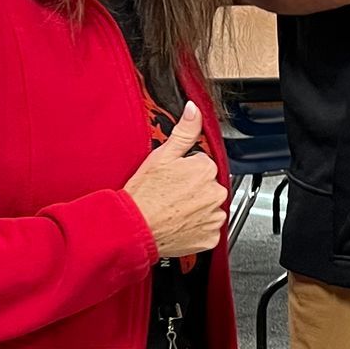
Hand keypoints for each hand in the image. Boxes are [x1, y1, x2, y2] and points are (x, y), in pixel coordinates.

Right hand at [124, 101, 227, 258]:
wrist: (134, 228)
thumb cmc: (144, 194)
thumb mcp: (162, 156)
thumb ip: (184, 131)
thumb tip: (194, 110)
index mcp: (206, 169)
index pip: (203, 165)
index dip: (187, 171)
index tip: (174, 178)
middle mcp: (215, 192)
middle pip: (209, 186)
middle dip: (194, 189)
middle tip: (172, 195)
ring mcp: (214, 217)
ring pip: (210, 207)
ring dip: (197, 208)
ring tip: (174, 209)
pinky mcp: (210, 237)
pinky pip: (209, 229)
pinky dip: (198, 228)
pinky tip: (180, 223)